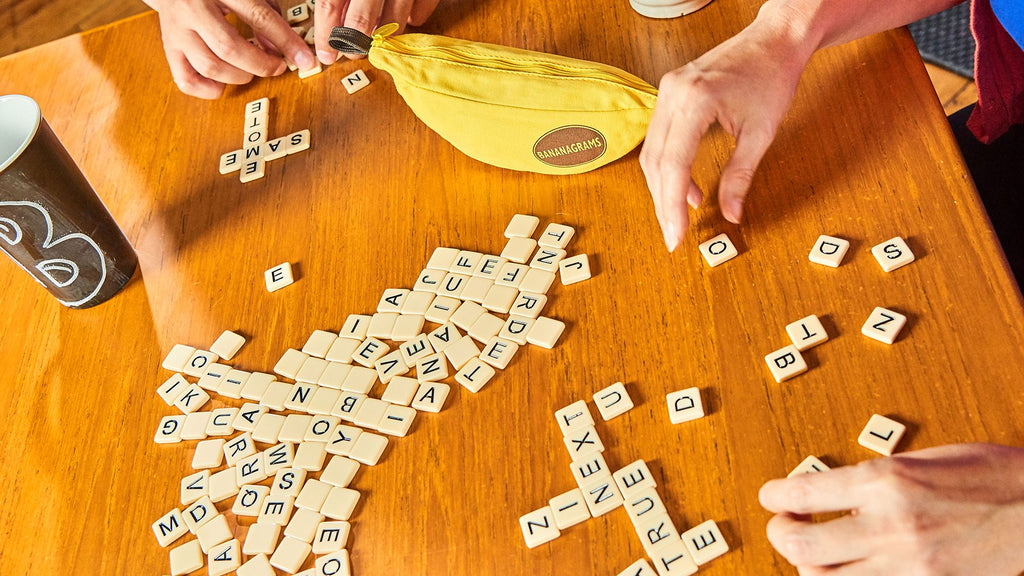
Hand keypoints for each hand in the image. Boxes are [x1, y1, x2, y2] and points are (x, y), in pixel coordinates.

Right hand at [148, 0, 316, 98]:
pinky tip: (223, 84)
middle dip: (261, 65)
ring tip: (250, 72)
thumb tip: (282, 49)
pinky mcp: (168, 48)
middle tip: (277, 68)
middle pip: (230, 47)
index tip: (305, 59)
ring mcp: (177, 30)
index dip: (286, 42)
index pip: (259, 17)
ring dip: (238, 77)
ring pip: (209, 66)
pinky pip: (185, 80)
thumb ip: (266, 13)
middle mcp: (194, 9)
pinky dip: (208, 90)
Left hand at [312, 0, 441, 63]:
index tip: (326, 55)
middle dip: (355, 43)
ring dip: (385, 37)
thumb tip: (330, 18)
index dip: (325, 34)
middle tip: (353, 53)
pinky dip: (416, 19)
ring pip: (394, 22)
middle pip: (361, 20)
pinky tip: (408, 19)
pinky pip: (422, 10)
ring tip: (379, 39)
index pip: (329, 6)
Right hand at [639, 3, 814, 250]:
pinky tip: (686, 186)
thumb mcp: (761, 133)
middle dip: (663, 202)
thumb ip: (741, 176)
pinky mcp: (669, 92)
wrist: (774, 39)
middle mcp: (673, 93)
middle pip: (655, 162)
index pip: (673, 165)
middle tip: (674, 233)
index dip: (671, 205)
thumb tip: (732, 214)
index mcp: (696, 100)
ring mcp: (667, 90)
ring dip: (663, 186)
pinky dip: (668, 166)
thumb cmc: (773, 76)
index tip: (675, 235)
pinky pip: (659, 137)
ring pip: (651, 152)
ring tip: (681, 213)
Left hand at [759, 443, 1023, 574]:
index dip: (775, 496)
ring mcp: (908, 564)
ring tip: (811, 553)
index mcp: (886, 480)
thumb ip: (874, 480)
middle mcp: (890, 525)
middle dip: (780, 534)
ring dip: (809, 566)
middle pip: (802, 543)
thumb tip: (834, 495)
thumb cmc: (992, 475)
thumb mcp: (923, 460)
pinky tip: (847, 572)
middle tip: (781, 525)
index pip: (804, 493)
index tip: (769, 497)